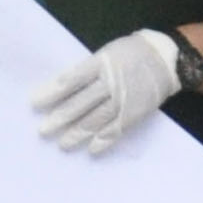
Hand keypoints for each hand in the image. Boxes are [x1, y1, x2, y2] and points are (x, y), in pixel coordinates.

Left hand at [30, 30, 183, 155]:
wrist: (168, 59)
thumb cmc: (132, 52)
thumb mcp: (107, 53)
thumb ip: (88, 69)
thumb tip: (63, 87)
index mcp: (100, 63)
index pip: (70, 81)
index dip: (51, 93)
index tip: (35, 104)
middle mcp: (110, 83)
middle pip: (80, 103)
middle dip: (60, 118)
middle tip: (43, 131)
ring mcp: (124, 100)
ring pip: (96, 119)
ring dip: (78, 133)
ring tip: (63, 144)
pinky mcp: (135, 112)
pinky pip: (117, 129)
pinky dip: (104, 140)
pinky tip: (91, 149)